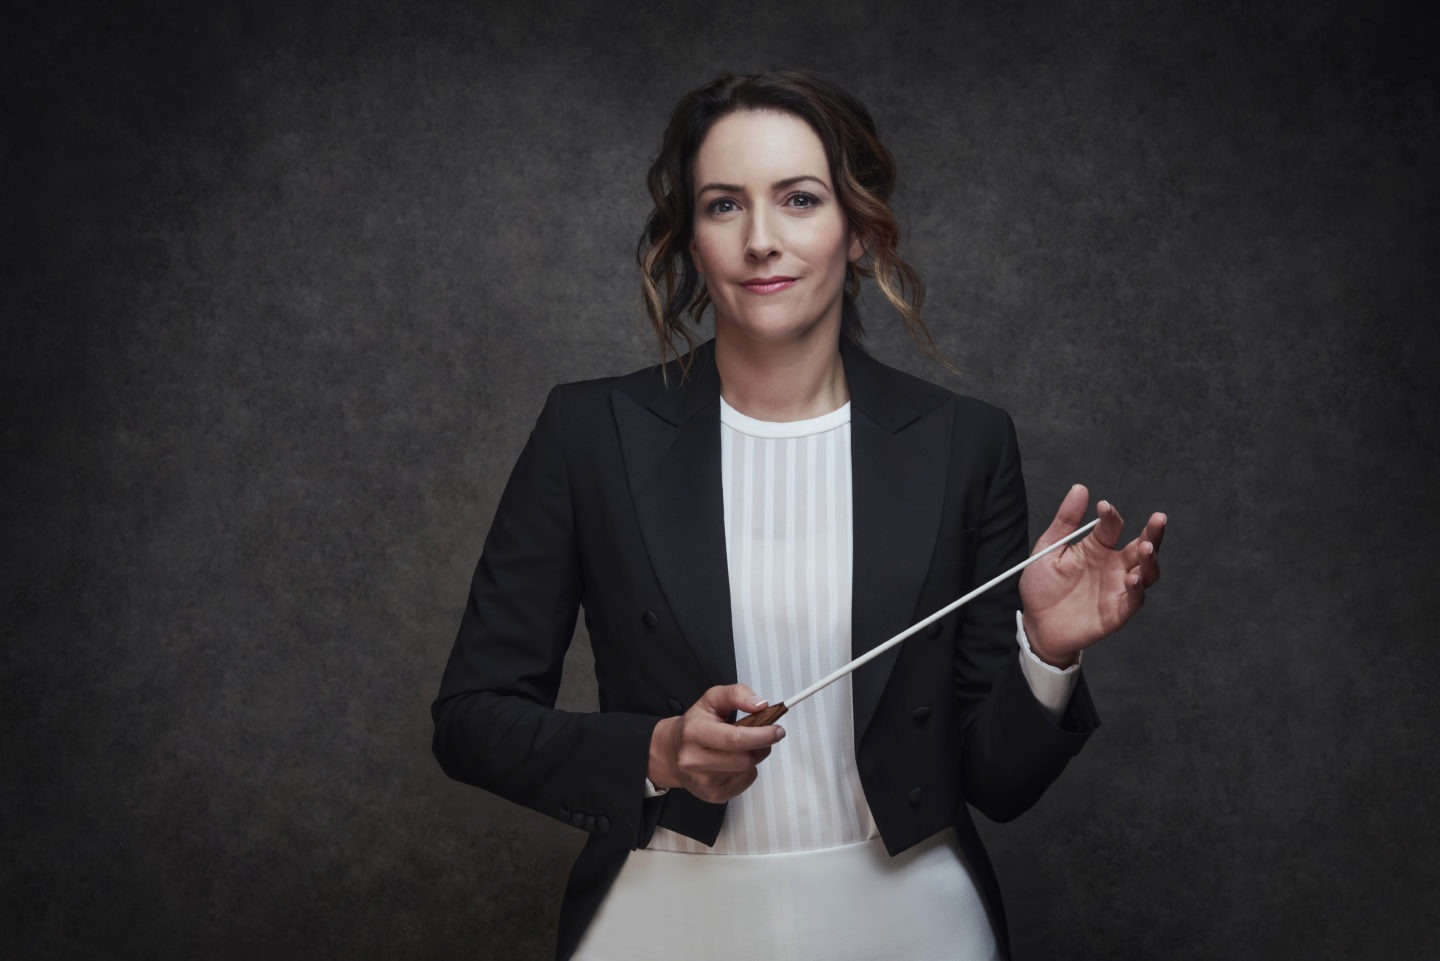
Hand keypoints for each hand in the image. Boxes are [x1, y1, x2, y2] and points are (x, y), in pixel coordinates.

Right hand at [648, 684, 784, 803]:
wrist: (671, 752)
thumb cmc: (694, 725)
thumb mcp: (711, 699)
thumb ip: (737, 694)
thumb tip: (760, 704)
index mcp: (694, 733)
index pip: (735, 739)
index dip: (761, 735)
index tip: (776, 729)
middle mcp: (694, 760)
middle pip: (744, 759)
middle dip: (763, 746)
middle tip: (768, 735)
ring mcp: (703, 781)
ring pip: (747, 770)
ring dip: (755, 756)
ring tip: (746, 745)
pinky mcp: (712, 795)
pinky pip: (745, 782)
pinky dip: (748, 770)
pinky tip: (735, 761)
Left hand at [1019, 484, 1166, 667]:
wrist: (1036, 624)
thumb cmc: (1042, 587)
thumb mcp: (1048, 550)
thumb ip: (1065, 521)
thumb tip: (1080, 488)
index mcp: (1097, 548)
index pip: (1112, 526)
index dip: (1110, 515)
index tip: (1103, 506)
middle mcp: (1113, 566)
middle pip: (1142, 546)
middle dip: (1153, 532)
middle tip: (1158, 518)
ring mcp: (1117, 588)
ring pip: (1146, 572)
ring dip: (1151, 560)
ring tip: (1147, 548)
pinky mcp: (1117, 612)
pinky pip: (1134, 600)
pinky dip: (1137, 589)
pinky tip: (1133, 578)